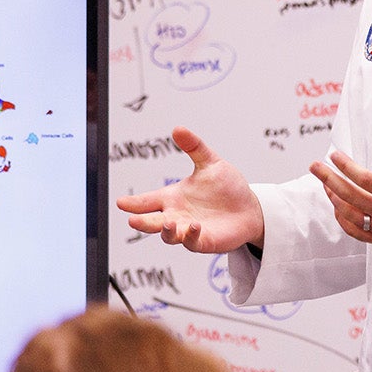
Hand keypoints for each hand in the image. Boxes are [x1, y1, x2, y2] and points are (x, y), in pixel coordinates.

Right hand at [116, 127, 264, 252]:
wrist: (250, 208)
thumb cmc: (227, 187)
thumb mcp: (210, 163)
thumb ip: (194, 147)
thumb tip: (178, 128)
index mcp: (173, 197)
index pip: (147, 200)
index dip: (133, 203)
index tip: (121, 202)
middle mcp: (177, 215)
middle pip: (152, 221)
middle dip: (141, 222)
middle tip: (132, 220)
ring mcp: (188, 230)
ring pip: (169, 235)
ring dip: (166, 230)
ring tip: (168, 222)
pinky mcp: (203, 241)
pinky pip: (192, 242)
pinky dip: (191, 236)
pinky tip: (195, 226)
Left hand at [311, 124, 371, 257]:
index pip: (366, 180)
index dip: (346, 166)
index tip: (335, 155)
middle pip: (350, 197)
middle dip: (329, 179)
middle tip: (314, 166)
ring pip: (349, 216)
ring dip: (333, 198)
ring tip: (325, 183)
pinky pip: (356, 232)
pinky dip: (342, 219)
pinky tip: (337, 207)